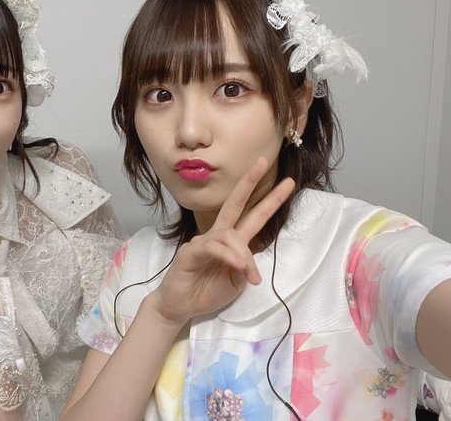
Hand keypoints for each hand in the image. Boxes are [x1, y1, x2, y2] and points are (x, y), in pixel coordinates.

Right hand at [151, 157, 294, 326]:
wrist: (179, 307)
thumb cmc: (205, 292)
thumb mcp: (234, 283)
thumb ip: (243, 269)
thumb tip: (248, 262)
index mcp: (231, 242)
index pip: (254, 216)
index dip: (270, 200)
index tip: (289, 183)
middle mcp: (218, 236)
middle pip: (235, 204)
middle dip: (250, 183)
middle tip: (263, 162)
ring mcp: (203, 241)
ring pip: (230, 236)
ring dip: (243, 254)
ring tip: (248, 274)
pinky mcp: (191, 251)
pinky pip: (214, 248)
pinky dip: (229, 256)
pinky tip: (237, 266)